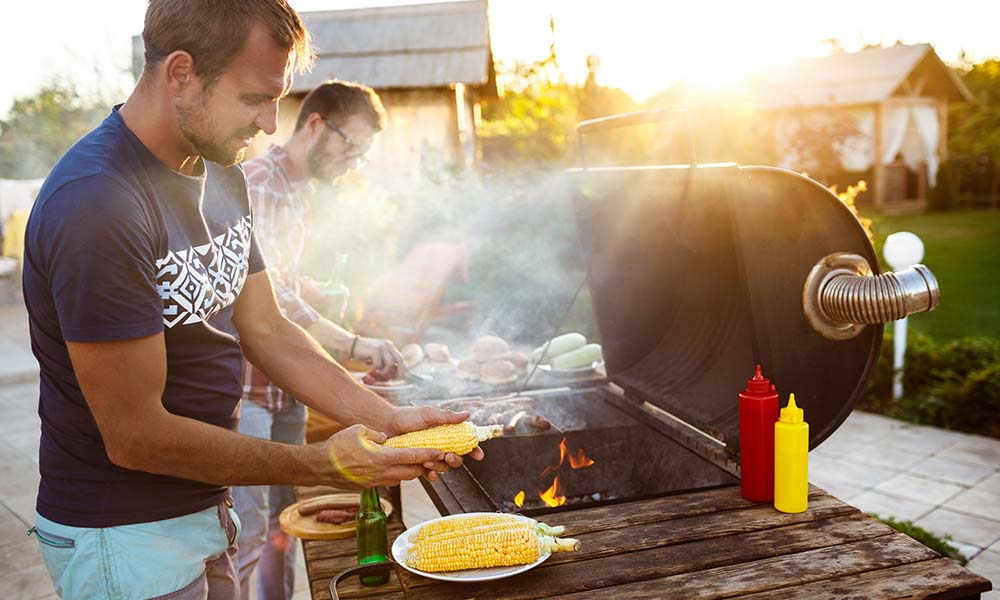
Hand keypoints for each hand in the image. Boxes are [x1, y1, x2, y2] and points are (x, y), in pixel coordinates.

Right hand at [316, 424, 445, 488]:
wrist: (320, 467)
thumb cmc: (338, 446)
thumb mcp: (359, 430)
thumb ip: (377, 434)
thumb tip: (386, 438)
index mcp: (383, 458)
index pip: (413, 457)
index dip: (429, 455)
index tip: (441, 453)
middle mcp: (382, 473)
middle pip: (412, 472)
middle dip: (423, 466)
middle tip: (432, 459)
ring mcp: (375, 482)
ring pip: (401, 479)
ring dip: (410, 472)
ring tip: (415, 464)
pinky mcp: (368, 486)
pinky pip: (388, 481)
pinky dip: (395, 475)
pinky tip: (393, 468)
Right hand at [353, 337, 406, 376]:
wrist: (350, 344)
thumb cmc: (364, 353)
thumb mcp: (377, 356)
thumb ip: (385, 362)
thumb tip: (395, 375)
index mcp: (389, 345)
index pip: (400, 358)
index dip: (403, 369)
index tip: (402, 378)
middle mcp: (387, 345)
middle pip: (399, 360)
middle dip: (399, 372)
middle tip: (396, 380)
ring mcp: (382, 347)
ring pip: (390, 364)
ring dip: (384, 371)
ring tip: (377, 373)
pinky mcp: (375, 350)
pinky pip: (379, 364)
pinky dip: (374, 369)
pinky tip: (368, 368)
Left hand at [387, 406, 485, 481]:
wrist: (386, 426)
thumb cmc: (407, 417)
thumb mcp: (428, 414)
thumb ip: (447, 417)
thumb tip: (466, 414)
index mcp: (446, 433)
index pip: (465, 443)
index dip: (474, 450)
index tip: (479, 455)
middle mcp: (440, 446)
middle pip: (456, 458)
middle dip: (455, 460)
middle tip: (448, 456)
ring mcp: (430, 456)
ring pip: (444, 467)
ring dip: (440, 466)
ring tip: (428, 461)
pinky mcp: (419, 465)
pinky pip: (430, 475)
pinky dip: (431, 475)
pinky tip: (428, 472)